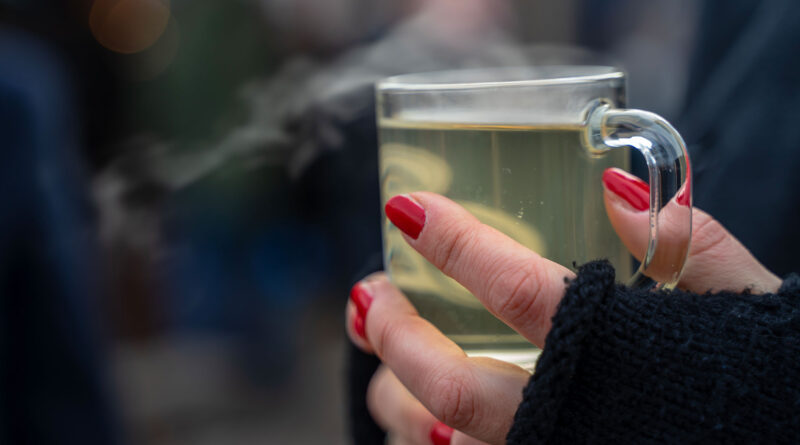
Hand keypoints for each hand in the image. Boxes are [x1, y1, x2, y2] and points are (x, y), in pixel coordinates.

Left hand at [346, 168, 780, 444]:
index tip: (406, 208)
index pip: (519, 291)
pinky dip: (421, 438)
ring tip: (373, 340)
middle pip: (454, 384)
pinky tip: (407, 406)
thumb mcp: (740, 300)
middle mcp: (571, 421)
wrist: (775, 444)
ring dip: (393, 391)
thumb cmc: (756, 378)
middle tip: (371, 289)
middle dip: (398, 332)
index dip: (455, 244)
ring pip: (442, 441)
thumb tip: (615, 187)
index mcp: (617, 358)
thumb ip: (687, 241)